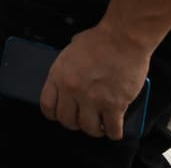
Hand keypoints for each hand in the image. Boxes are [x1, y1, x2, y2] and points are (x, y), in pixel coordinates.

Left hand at [41, 22, 150, 140]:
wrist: (123, 38)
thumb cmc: (99, 40)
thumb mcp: (70, 51)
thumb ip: (65, 68)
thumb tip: (67, 77)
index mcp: (58, 76)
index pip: (47, 106)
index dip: (55, 114)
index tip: (62, 114)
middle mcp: (72, 90)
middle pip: (67, 121)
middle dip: (75, 123)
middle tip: (83, 118)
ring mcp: (93, 99)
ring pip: (88, 129)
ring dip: (94, 129)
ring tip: (99, 124)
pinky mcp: (115, 105)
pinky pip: (112, 130)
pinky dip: (113, 132)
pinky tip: (114, 128)